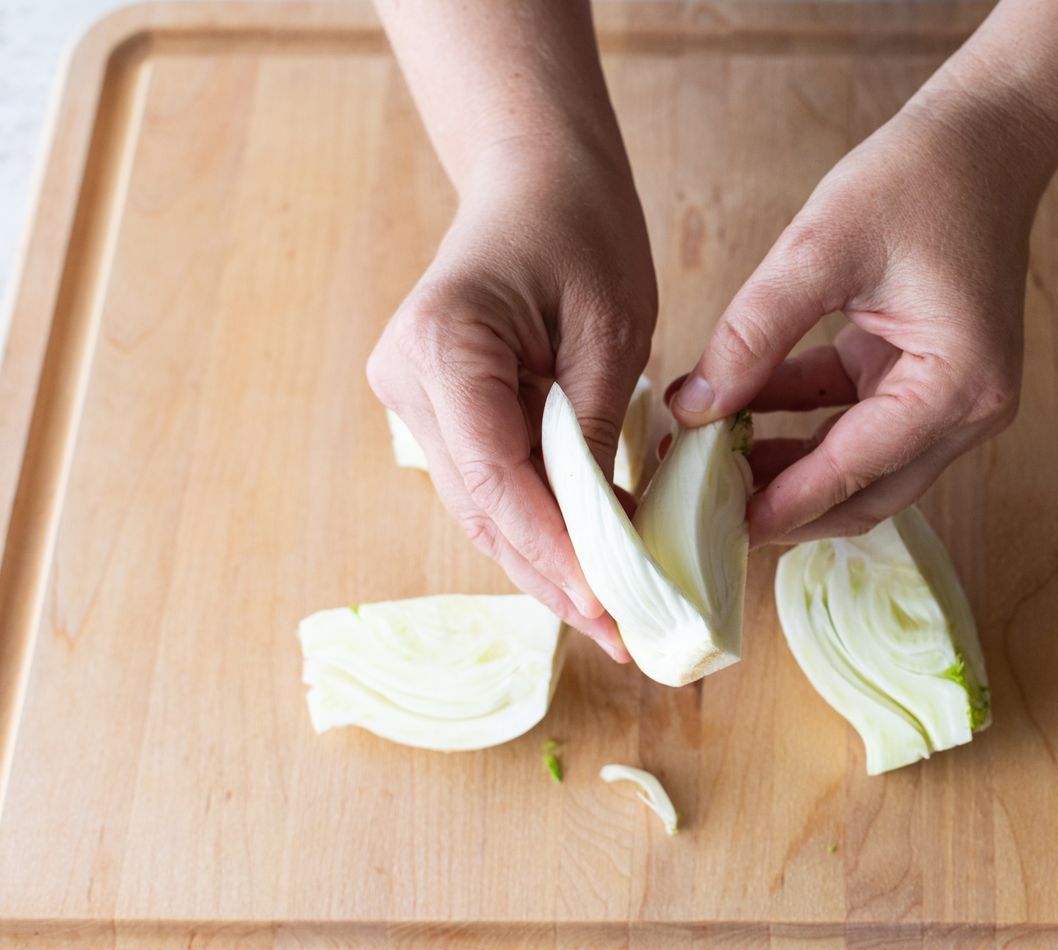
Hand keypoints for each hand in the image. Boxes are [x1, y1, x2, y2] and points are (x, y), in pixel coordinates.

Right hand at [367, 141, 655, 660]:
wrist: (536, 178)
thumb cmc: (581, 231)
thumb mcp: (610, 330)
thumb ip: (592, 431)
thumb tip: (601, 537)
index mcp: (444, 345)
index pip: (494, 477)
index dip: (552, 551)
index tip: (608, 606)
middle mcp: (408, 380)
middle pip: (483, 507)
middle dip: (554, 577)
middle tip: (624, 637)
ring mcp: (416, 399)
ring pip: (484, 508)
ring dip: (547, 564)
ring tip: (615, 621)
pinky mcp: (440, 411)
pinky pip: (492, 485)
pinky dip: (540, 527)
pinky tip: (590, 569)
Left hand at [668, 91, 1057, 545]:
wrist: (986, 139)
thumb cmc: (916, 180)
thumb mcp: (818, 250)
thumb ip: (753, 334)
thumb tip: (693, 409)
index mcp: (956, 385)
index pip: (855, 467)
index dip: (783, 502)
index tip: (719, 527)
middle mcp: (970, 410)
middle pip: (868, 492)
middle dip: (788, 506)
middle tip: (708, 510)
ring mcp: (955, 401)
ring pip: (863, 467)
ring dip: (792, 468)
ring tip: (713, 464)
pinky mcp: (930, 381)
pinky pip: (861, 423)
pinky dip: (806, 425)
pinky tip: (741, 416)